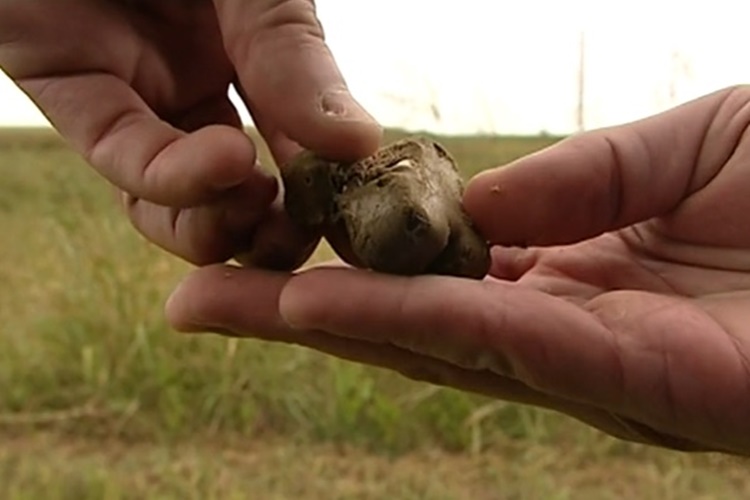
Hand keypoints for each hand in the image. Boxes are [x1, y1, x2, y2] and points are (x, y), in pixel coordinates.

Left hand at [0, 0, 380, 267]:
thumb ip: (296, 55)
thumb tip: (359, 142)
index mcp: (249, 53)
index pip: (295, 143)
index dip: (325, 189)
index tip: (356, 219)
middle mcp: (195, 85)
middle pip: (239, 188)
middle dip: (275, 228)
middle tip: (305, 238)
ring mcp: (137, 96)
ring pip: (178, 198)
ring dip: (226, 224)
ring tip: (264, 210)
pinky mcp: (73, 93)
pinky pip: (124, 157)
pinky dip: (176, 178)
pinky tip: (230, 163)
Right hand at [166, 86, 749, 454]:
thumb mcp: (683, 146)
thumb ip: (576, 179)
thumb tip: (475, 205)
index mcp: (574, 273)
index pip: (435, 273)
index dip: (348, 258)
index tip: (269, 235)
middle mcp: (564, 330)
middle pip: (407, 321)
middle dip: (295, 309)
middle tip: (192, 294)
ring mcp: (591, 367)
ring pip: (430, 345)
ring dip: (322, 326)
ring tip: (220, 303)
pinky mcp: (632, 385)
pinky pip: (498, 346)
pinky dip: (404, 324)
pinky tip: (318, 308)